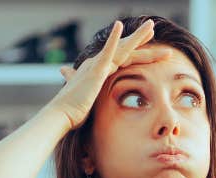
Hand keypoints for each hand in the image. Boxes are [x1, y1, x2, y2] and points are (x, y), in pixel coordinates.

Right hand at [46, 19, 171, 130]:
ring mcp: (97, 64)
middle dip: (140, 39)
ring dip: (137, 36)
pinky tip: (119, 24)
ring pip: (123, 47)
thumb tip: (85, 96)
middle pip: (125, 49)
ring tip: (151, 25)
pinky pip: (107, 51)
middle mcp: (98, 63)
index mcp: (99, 70)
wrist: (63, 114)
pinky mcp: (96, 70)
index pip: (121, 57)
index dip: (136, 51)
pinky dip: (113, 38)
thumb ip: (92, 95)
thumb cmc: (75, 111)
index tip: (149, 47)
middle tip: (153, 28)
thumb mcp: (90, 100)